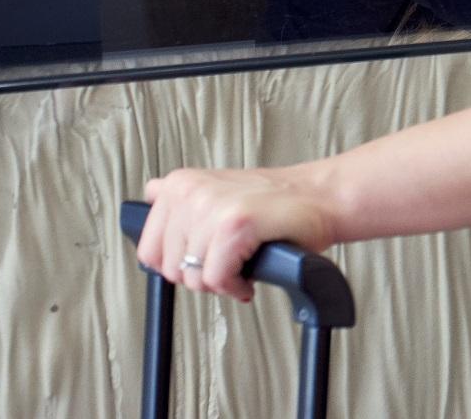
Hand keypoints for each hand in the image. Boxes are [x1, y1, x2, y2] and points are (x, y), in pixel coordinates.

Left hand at [138, 164, 336, 301]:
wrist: (321, 198)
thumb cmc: (275, 202)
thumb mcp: (219, 189)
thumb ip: (182, 195)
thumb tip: (150, 193)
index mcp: (181, 183)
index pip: (149, 250)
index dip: (180, 264)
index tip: (204, 256)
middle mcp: (192, 191)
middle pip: (170, 269)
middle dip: (201, 274)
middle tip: (228, 260)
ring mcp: (211, 206)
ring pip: (193, 277)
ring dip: (221, 281)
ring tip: (242, 262)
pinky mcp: (234, 225)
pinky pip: (217, 279)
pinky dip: (235, 287)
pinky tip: (250, 274)